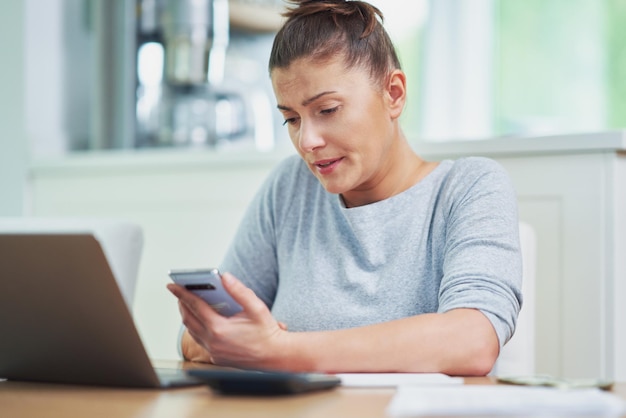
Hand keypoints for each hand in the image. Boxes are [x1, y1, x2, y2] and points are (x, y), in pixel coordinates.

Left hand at [167, 272, 288, 368]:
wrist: (275, 356)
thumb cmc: (267, 332)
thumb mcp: (256, 307)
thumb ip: (239, 291)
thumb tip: (225, 277)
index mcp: (219, 329)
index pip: (194, 307)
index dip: (181, 294)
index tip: (172, 285)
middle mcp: (213, 342)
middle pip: (188, 320)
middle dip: (182, 304)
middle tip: (180, 292)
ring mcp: (214, 352)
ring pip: (192, 332)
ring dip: (188, 317)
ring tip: (188, 304)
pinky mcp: (217, 358)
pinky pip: (201, 341)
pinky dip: (197, 329)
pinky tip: (202, 321)